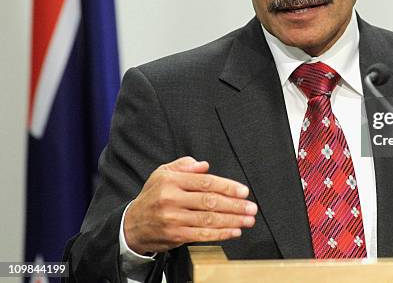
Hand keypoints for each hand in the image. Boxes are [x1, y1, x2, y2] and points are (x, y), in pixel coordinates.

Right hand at [124, 156, 257, 254]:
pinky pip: (202, 235)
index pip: (205, 182)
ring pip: (209, 219)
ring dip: (232, 220)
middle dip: (234, 205)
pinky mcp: (175, 235)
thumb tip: (204, 165)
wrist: (132, 225)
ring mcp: (174, 219)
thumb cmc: (152, 196)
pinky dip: (221, 233)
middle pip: (210, 201)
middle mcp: (172, 199)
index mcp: (171, 181)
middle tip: (251, 207)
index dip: (227, 187)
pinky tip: (234, 231)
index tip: (243, 191)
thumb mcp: (162, 174)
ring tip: (248, 220)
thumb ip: (184, 166)